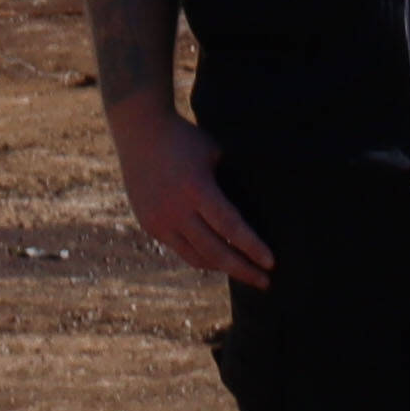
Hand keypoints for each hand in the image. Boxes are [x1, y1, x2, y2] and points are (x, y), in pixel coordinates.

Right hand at [106, 95, 268, 287]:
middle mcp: (176, 210)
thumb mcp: (214, 155)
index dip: (253, 248)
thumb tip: (256, 212)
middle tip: (265, 282)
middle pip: (216, 252)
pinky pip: (179, 249)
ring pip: (197, 258)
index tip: (271, 264)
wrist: (138, 128)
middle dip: (243, 270)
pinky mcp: (149, 224)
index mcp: (196, 189)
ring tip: (243, 271)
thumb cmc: (184, 138)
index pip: (231, 228)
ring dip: (222, 268)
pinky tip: (216, 257)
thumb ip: (229, 185)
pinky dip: (200, 256)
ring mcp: (159, 220)